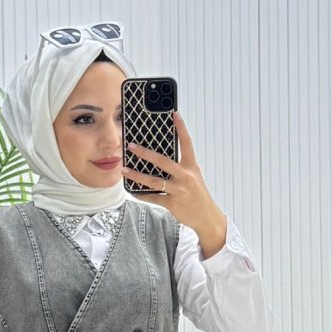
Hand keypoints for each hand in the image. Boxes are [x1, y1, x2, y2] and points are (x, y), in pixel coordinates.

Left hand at [120, 110, 226, 253]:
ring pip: (154, 181)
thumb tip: (160, 158)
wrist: (207, 217)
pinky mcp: (172, 204)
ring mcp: (178, 191)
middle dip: (145, 153)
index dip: (181, 128)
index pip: (187, 144)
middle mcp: (185, 177)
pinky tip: (132, 190)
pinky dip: (141, 194)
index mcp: (192, 167)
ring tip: (124, 169)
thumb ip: (180, 167)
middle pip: (163, 161)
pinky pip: (153, 198)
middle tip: (131, 146)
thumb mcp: (193, 177)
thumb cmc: (198, 195)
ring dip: (137, 175)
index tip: (174, 114)